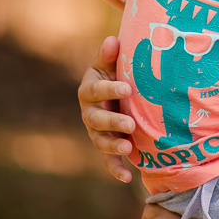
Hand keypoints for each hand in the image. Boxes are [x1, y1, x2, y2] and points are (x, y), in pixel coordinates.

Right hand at [78, 36, 136, 182]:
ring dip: (113, 146)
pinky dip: (116, 169)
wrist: (116, 91)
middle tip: (129, 124)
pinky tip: (128, 178)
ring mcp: (96, 132)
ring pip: (100, 141)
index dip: (110, 89)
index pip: (96, 91)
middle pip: (96, 120)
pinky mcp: (106, 145)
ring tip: (127, 147)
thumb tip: (113, 40)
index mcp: (89, 91)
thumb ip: (110, 55)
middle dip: (112, 122)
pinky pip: (108, 160)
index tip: (127, 87)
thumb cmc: (114, 73)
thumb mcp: (110, 63)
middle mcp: (89, 113)